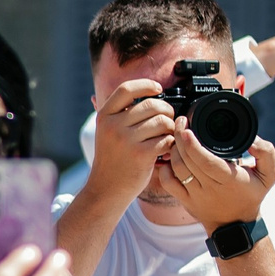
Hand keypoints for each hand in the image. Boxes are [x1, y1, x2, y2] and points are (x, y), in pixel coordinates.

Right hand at [85, 78, 181, 202]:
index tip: (158, 89)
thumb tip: (144, 89)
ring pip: (162, 121)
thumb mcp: (107, 132)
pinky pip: (166, 139)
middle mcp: (113, 126)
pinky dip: (170, 144)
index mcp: (104, 116)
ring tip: (165, 137)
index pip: (127, 89)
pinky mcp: (140, 154)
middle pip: (152, 104)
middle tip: (167, 121)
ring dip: (170, 128)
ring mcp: (126, 140)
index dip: (146, 85)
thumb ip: (120, 112)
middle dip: (166, 111)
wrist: (106, 190)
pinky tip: (165, 150)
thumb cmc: (112, 160)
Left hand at [163, 130, 274, 229]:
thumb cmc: (252, 193)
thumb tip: (253, 139)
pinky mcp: (184, 200)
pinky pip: (168, 183)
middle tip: (181, 122)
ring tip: (177, 136)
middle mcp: (209, 188)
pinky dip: (164, 169)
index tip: (188, 129)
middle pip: (187, 162)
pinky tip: (168, 157)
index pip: (206, 161)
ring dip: (173, 151)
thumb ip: (266, 152)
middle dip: (180, 140)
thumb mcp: (270, 173)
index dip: (193, 145)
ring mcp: (194, 195)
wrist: (236, 223)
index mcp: (229, 179)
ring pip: (176, 170)